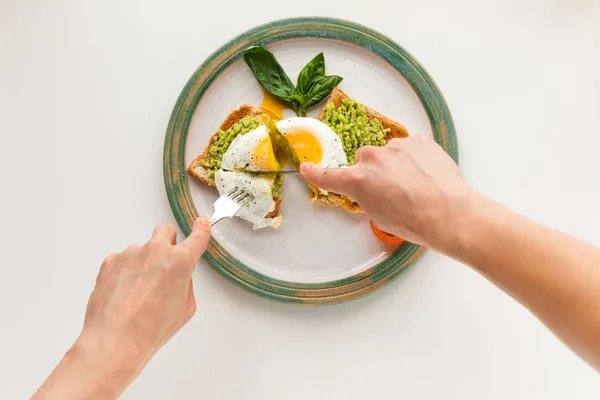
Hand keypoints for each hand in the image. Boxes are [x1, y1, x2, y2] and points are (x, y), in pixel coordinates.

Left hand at [33, 217, 210, 399]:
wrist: (116, 340)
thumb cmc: (150, 329)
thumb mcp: (185, 308)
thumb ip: (185, 283)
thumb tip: (178, 276)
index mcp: (180, 261)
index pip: (197, 237)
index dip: (201, 229)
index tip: (202, 223)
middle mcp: (156, 251)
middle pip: (166, 231)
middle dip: (168, 243)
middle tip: (164, 264)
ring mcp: (131, 253)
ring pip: (142, 249)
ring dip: (143, 263)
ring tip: (138, 293)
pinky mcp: (111, 261)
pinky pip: (123, 260)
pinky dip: (125, 272)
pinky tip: (124, 293)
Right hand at [300, 136, 474, 251]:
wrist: (448, 213)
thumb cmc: (413, 221)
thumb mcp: (379, 215)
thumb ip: (367, 196)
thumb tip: (374, 189)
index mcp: (358, 180)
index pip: (330, 176)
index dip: (316, 173)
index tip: (306, 168)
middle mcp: (372, 158)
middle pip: (365, 159)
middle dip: (374, 170)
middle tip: (392, 189)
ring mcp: (396, 146)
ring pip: (390, 152)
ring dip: (397, 163)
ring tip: (416, 184)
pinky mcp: (418, 141)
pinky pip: (411, 147)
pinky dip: (415, 158)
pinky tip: (427, 174)